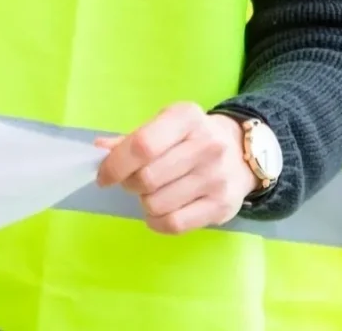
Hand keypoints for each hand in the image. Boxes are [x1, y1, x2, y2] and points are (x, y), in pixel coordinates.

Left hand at [94, 102, 257, 235]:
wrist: (243, 153)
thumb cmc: (193, 137)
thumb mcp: (166, 126)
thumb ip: (132, 139)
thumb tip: (98, 150)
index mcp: (186, 118)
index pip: (143, 145)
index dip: (115, 165)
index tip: (104, 176)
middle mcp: (205, 145)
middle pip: (147, 178)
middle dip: (130, 184)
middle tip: (133, 182)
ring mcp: (216, 177)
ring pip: (158, 204)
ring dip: (145, 203)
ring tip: (153, 194)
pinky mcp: (221, 206)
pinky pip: (174, 224)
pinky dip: (157, 222)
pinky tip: (159, 212)